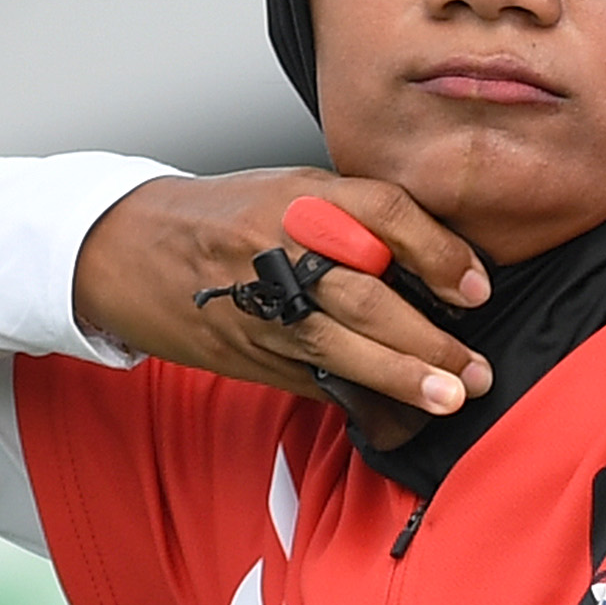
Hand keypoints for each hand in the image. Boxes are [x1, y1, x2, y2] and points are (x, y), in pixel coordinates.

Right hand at [71, 167, 494, 448]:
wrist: (129, 249)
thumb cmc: (224, 216)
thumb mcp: (291, 190)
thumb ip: (358, 220)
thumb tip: (443, 268)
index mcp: (298, 195)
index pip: (383, 214)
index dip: (438, 252)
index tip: (476, 288)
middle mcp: (278, 247)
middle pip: (366, 294)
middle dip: (428, 339)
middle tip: (475, 370)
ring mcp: (259, 305)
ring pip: (341, 346)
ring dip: (401, 377)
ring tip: (450, 397)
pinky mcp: (247, 351)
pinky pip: (312, 378)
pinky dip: (358, 397)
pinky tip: (396, 413)